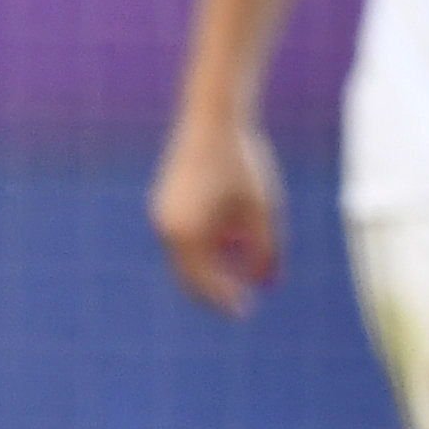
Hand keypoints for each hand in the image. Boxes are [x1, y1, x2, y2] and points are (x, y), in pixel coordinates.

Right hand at [151, 111, 284, 313]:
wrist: (213, 116)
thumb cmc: (243, 161)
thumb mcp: (263, 209)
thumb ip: (266, 248)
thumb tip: (267, 282)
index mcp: (186, 233)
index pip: (204, 283)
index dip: (224, 299)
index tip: (244, 311)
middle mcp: (166, 226)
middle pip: (188, 275)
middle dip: (214, 290)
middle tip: (238, 303)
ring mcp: (161, 212)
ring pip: (184, 255)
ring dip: (209, 267)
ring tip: (238, 270)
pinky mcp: (165, 200)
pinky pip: (182, 235)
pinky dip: (202, 246)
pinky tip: (229, 242)